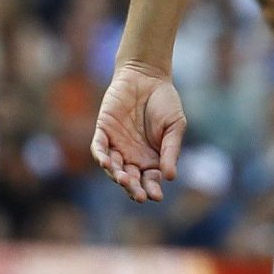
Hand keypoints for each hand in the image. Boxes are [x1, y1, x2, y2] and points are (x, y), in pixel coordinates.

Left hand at [91, 61, 186, 202]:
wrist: (147, 77)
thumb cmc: (165, 101)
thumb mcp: (175, 126)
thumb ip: (171, 150)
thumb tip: (170, 176)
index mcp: (152, 157)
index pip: (150, 179)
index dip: (152, 189)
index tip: (156, 196)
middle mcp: (133, 156)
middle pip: (131, 179)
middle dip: (134, 188)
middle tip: (138, 195)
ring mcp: (117, 145)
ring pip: (114, 168)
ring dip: (118, 176)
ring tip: (124, 179)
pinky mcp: (103, 132)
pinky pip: (99, 148)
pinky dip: (101, 156)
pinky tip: (107, 162)